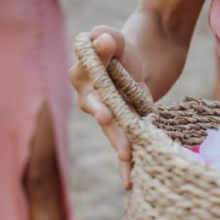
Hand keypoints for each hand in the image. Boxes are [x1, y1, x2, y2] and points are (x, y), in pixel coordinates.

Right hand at [69, 26, 149, 189]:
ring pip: (110, 128)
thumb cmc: (120, 52)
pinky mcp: (119, 127)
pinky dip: (125, 165)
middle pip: (93, 104)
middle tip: (106, 116)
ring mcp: (104, 114)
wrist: (136, 66)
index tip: (99, 77)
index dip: (90, 74)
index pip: (84, 71)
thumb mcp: (118, 40)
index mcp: (84, 72)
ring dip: (117, 141)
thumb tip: (102, 39)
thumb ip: (109, 38)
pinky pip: (121, 146)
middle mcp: (89, 96)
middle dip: (100, 111)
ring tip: (127, 154)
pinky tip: (129, 181)